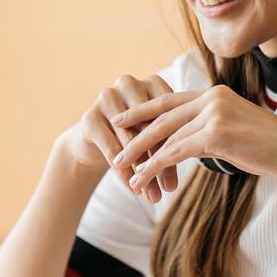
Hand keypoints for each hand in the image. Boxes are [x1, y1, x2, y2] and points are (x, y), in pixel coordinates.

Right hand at [59, 73, 181, 202]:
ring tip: (153, 195)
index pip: (169, 112)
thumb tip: (173, 186)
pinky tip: (132, 189)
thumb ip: (172, 149)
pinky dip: (122, 172)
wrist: (96, 139)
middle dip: (160, 159)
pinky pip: (110, 147)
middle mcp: (128, 84)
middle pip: (149, 125)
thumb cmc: (138, 136)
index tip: (188, 167)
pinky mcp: (89, 116)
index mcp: (153, 82)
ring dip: (141, 170)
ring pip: (129, 138)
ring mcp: (106, 97)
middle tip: (170, 188)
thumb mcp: (158, 138)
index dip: (179, 140)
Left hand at [110, 85, 276, 189]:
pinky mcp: (215, 135)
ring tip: (123, 170)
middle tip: (113, 146)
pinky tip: (142, 178)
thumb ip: (209, 131)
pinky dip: (155, 166)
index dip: (144, 110)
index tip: (123, 118)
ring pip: (165, 136)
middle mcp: (211, 98)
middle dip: (134, 133)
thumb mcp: (235, 132)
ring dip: (140, 155)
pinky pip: (175, 152)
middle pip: (161, 116)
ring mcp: (213, 114)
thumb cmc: (270, 147)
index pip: (170, 100)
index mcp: (215, 93)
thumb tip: (189, 145)